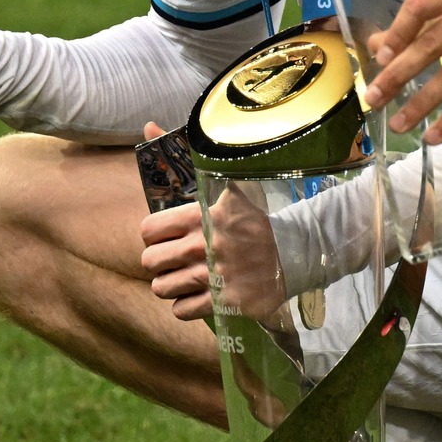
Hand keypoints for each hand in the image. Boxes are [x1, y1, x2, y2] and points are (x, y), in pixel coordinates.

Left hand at [140, 172, 284, 321]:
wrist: (293, 252)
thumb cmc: (255, 222)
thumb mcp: (227, 192)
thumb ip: (192, 168)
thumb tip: (150, 130)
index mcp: (199, 217)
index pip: (148, 230)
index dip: (154, 237)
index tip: (167, 239)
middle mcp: (200, 247)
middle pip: (150, 262)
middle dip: (159, 262)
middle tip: (175, 261)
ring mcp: (210, 277)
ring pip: (161, 288)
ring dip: (171, 284)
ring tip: (185, 279)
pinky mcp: (221, 302)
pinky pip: (181, 310)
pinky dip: (186, 305)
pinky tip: (198, 295)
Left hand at [361, 0, 441, 142]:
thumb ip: (429, 26)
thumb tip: (378, 46)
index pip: (422, 3)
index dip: (398, 30)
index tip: (380, 56)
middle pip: (432, 42)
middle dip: (399, 73)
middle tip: (374, 97)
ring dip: (421, 102)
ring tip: (399, 123)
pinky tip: (435, 134)